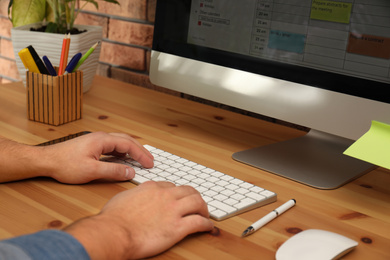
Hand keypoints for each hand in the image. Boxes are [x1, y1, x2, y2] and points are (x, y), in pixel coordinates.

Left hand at [42, 132, 153, 183]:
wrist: (46, 161)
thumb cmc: (65, 165)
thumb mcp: (91, 171)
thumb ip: (113, 171)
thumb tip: (130, 171)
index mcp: (102, 140)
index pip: (128, 144)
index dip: (141, 154)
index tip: (149, 163)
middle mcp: (101, 137)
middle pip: (126, 140)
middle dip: (140, 150)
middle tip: (150, 161)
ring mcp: (96, 141)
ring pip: (120, 142)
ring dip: (132, 150)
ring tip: (141, 160)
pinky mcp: (92, 146)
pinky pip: (113, 146)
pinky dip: (122, 152)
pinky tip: (124, 159)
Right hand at [65, 181, 213, 259]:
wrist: (114, 232)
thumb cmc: (113, 218)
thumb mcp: (123, 197)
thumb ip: (135, 195)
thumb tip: (136, 197)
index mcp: (152, 188)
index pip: (171, 186)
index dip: (177, 193)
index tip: (179, 199)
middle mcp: (165, 196)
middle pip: (189, 190)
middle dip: (195, 197)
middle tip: (197, 204)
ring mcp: (173, 210)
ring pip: (198, 202)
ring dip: (204, 208)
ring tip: (205, 214)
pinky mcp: (177, 227)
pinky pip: (199, 222)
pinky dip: (206, 224)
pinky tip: (207, 227)